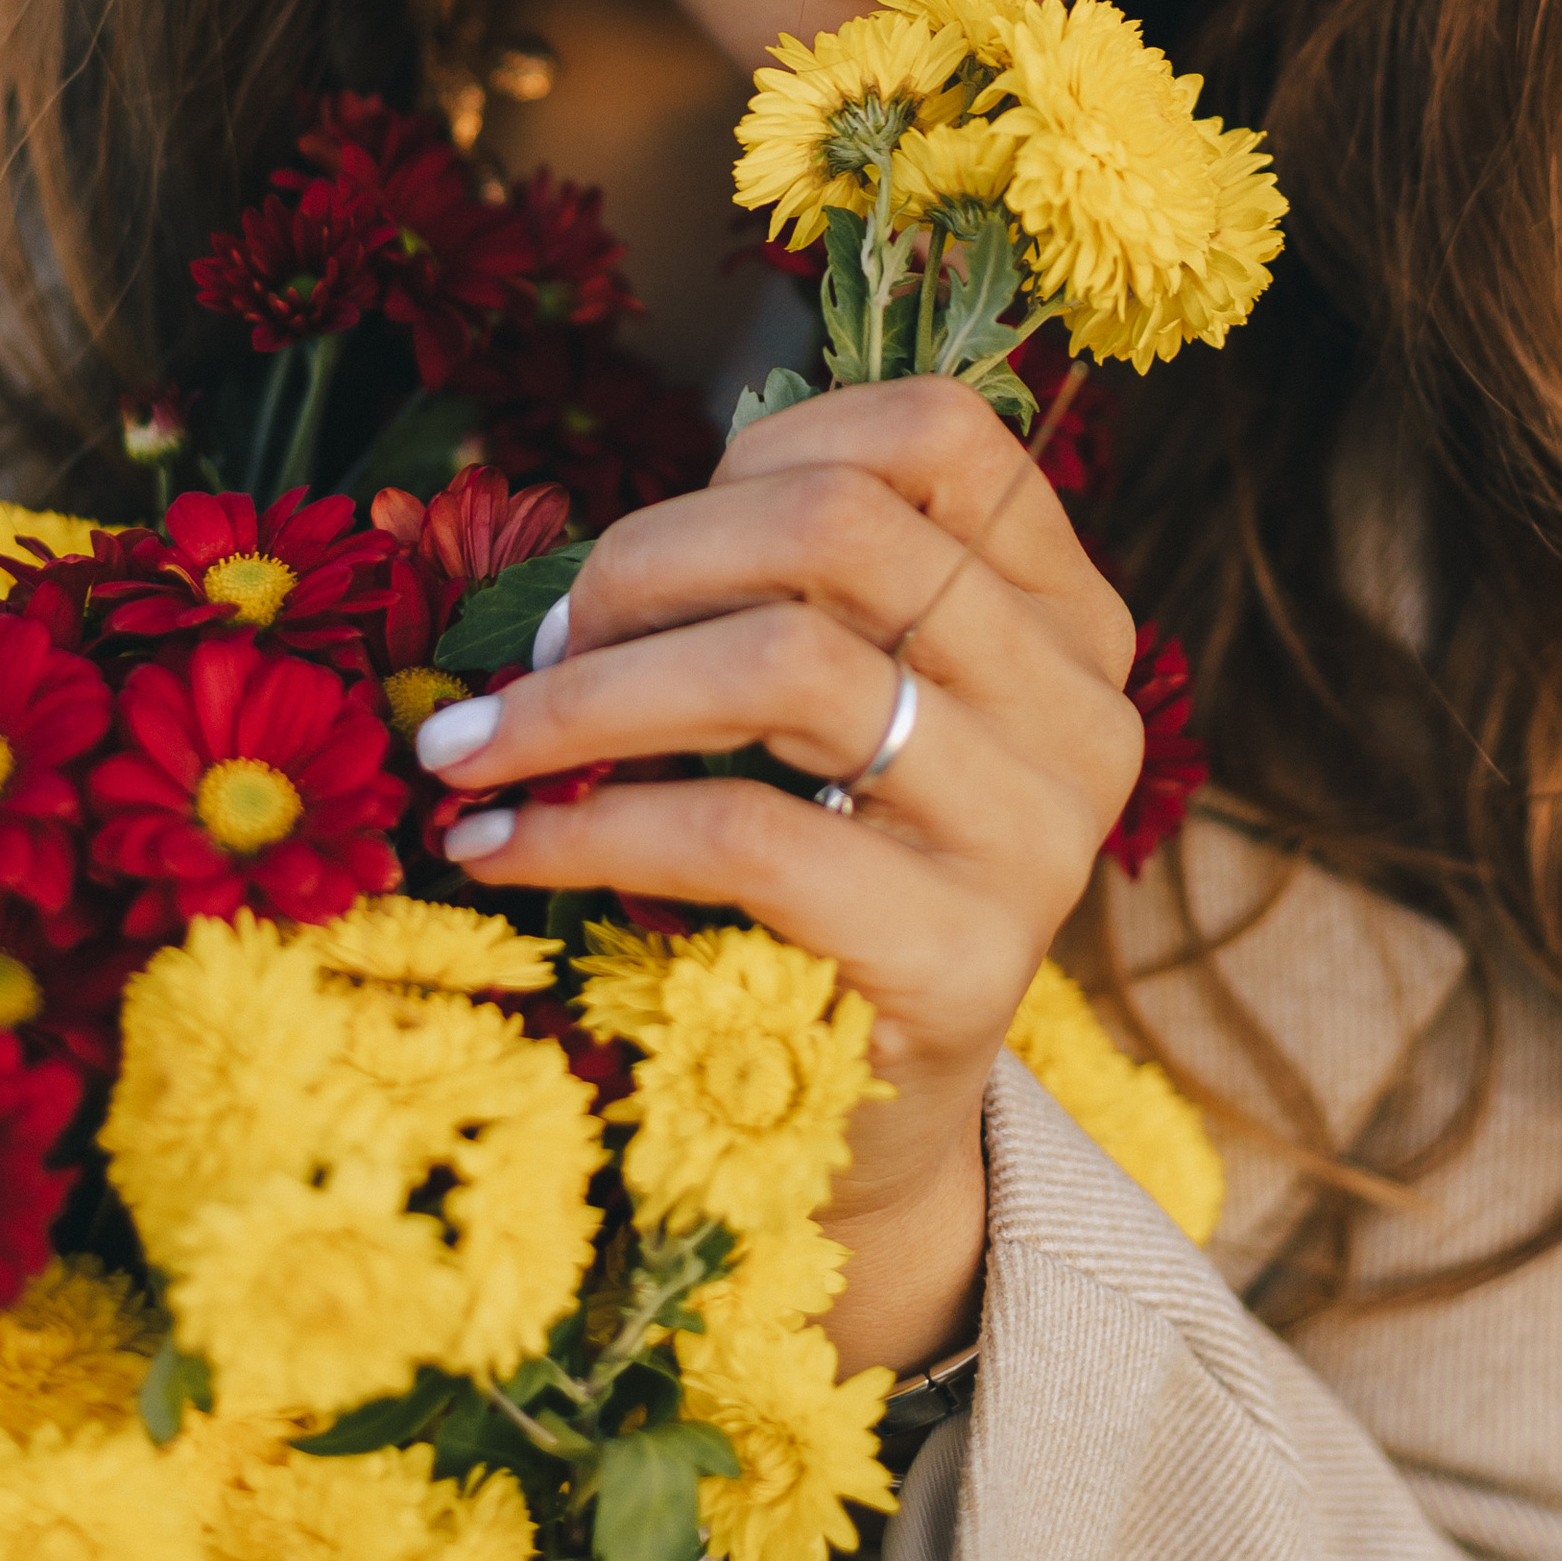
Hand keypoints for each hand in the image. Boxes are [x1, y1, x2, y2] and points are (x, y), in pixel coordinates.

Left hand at [414, 374, 1143, 1375]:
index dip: (760, 450)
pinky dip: (588, 822)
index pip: (934, 431)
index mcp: (1064, 613)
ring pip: (790, 662)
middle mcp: (1080, 706)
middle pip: (842, 524)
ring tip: (481, 747)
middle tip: (533, 649)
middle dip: (644, 562)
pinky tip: (501, 846)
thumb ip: (768, 593)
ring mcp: (1037, 832)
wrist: (858, 1129)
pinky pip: (743, 833)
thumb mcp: (819, 708)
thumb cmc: (811, 879)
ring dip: (592, 692)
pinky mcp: (962, 958)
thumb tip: (574, 563)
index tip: (642, 551)